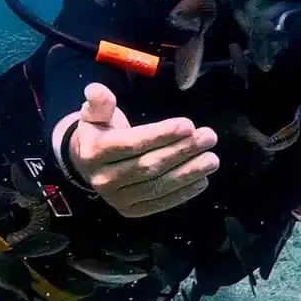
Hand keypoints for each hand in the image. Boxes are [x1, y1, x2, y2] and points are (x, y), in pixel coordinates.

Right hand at [62, 82, 218, 218]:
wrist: (88, 165)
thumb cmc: (100, 133)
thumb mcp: (95, 114)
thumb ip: (100, 102)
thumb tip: (95, 89)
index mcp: (95, 152)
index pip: (133, 144)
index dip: (161, 135)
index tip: (189, 125)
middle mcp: (103, 179)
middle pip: (149, 165)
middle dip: (182, 151)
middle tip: (209, 137)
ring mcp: (117, 199)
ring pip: (158, 186)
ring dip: (189, 173)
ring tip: (212, 159)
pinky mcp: (130, 211)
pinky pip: (160, 203)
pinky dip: (183, 193)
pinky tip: (202, 180)